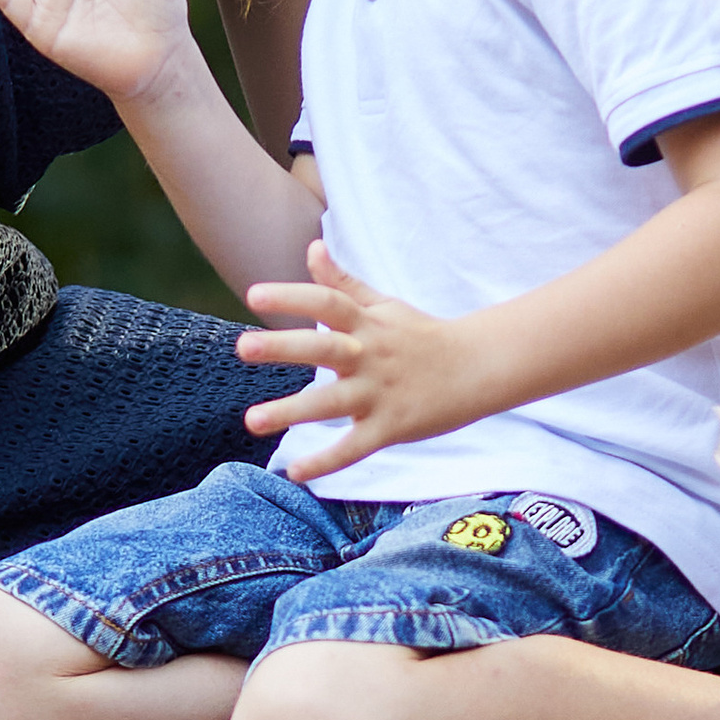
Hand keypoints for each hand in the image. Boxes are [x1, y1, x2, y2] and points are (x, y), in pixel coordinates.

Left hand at [236, 238, 479, 480]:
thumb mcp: (384, 305)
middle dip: (283, 347)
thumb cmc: (422, 335)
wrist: (477, 369)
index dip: (292, 296)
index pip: (326, 303)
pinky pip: (355, 447)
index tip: (253, 294)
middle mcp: (370, 356)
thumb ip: (343, 283)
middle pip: (323, 347)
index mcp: (367, 324)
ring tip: (251, 420)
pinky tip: (295, 471)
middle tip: (242, 346)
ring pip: (331, 402)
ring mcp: (380, 393)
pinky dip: (327, 461)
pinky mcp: (391, 427)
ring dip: (291, 411)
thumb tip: (312, 248)